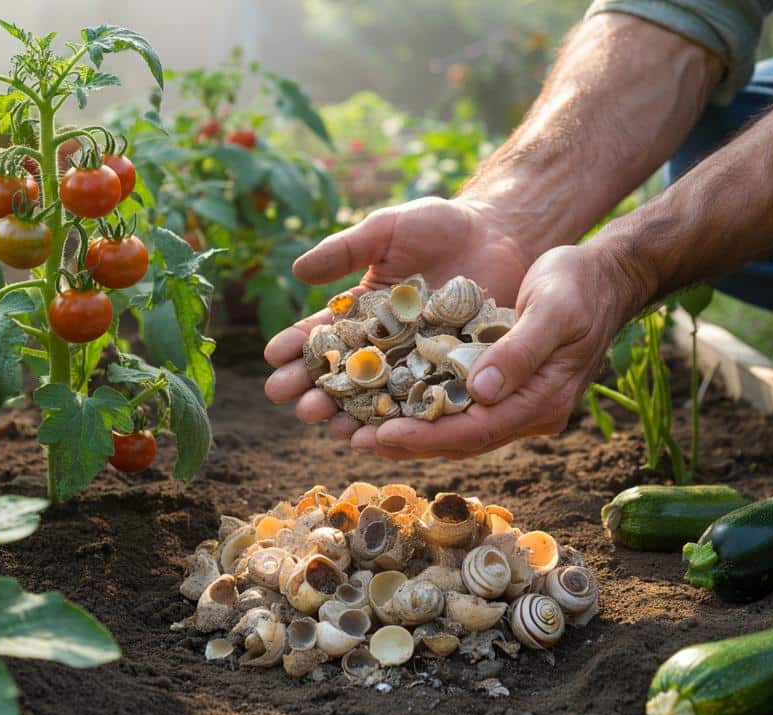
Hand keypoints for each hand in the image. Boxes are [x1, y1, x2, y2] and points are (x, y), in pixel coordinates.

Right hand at [263, 197, 531, 432]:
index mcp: (358, 312)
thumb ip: (346, 250)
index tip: (273, 359)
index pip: (319, 335)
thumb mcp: (386, 230)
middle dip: (314, 391)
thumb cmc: (438, 225)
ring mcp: (414, 362)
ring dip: (349, 413)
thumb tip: (298, 270)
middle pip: (340, 374)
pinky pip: (421, 399)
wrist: (499, 233)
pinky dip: (400, 417)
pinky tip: (382, 431)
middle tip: (295, 405)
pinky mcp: (448, 373)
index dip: (295, 348)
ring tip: (330, 425)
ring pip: (375, 396)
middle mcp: (381, 344)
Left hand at [358, 243, 641, 458]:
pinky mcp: (500, 386)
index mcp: (544, 400)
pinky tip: (381, 399)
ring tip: (354, 427)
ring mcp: (514, 402)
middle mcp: (526, 411)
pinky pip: (454, 404)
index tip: (383, 433)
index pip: (478, 430)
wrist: (602, 276)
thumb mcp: (555, 309)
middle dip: (406, 440)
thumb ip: (520, 350)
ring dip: (406, 429)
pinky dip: (418, 404)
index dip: (428, 435)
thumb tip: (482, 390)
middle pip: (459, 438)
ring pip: (453, 426)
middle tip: (352, 438)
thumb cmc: (580, 285)